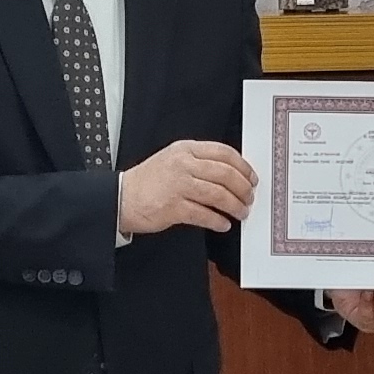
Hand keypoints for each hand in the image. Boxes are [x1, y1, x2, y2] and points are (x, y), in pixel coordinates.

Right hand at [119, 139, 253, 235]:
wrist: (121, 197)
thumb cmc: (148, 181)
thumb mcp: (173, 159)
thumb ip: (199, 162)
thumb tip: (231, 174)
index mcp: (186, 149)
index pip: (224, 153)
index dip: (243, 166)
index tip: (251, 177)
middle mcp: (183, 164)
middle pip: (225, 174)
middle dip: (243, 188)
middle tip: (249, 198)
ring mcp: (178, 186)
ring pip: (218, 194)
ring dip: (234, 206)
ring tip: (240, 212)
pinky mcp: (173, 208)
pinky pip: (204, 214)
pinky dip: (218, 221)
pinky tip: (223, 224)